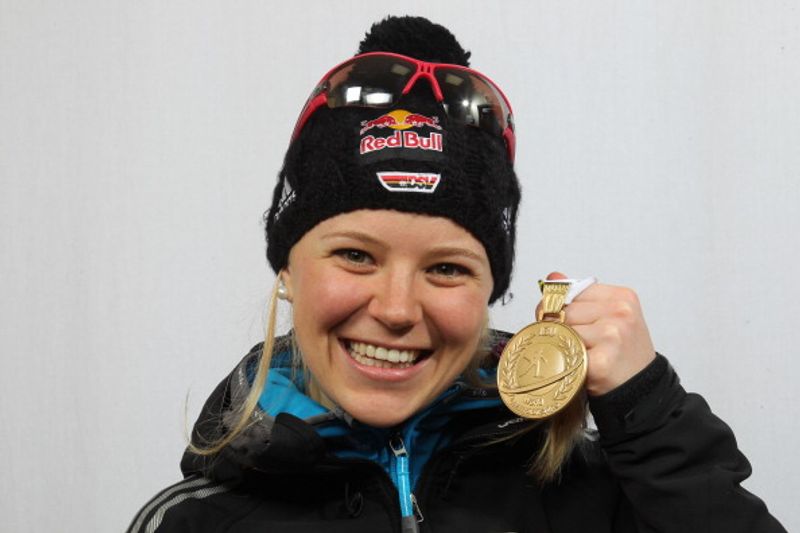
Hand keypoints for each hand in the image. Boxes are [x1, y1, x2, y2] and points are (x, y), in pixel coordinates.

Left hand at [541, 272, 655, 395]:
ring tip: (584, 355)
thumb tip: (554, 277)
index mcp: (622, 297)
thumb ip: (580, 296)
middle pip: (565, 311)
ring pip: (563, 331)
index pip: (572, 291)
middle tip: (580, 344)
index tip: (571, 322)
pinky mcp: (601, 360)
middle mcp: (620, 313)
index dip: (562, 308)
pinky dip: (568, 363)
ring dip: (565, 346)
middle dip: (562, 328)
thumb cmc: (623, 353)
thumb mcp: (609, 316)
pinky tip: (583, 367)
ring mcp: (612, 335)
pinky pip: (566, 354)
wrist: (641, 388)